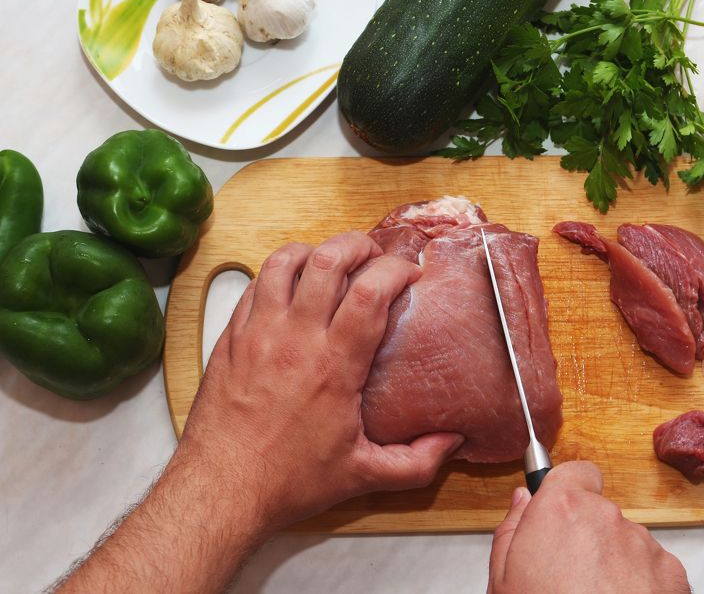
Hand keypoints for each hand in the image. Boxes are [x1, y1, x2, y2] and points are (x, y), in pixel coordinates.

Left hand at [176, 232, 464, 531]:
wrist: (221, 490)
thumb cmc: (287, 482)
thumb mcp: (364, 476)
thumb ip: (417, 461)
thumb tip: (452, 441)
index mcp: (334, 366)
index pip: (371, 292)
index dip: (396, 270)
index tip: (409, 274)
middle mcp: (295, 339)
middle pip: (329, 260)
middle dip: (359, 245)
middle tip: (374, 256)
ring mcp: (258, 334)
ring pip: (284, 261)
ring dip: (315, 251)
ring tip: (332, 262)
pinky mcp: (230, 339)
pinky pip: (254, 285)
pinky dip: (278, 273)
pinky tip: (291, 286)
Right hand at [488, 461, 689, 593]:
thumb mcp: (502, 578)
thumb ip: (512, 528)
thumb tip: (523, 500)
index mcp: (562, 509)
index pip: (576, 473)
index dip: (568, 492)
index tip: (559, 511)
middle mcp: (607, 518)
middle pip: (600, 512)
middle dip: (587, 536)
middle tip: (568, 575)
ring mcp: (643, 545)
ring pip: (627, 541)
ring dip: (615, 562)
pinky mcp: (672, 574)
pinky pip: (653, 567)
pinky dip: (641, 584)